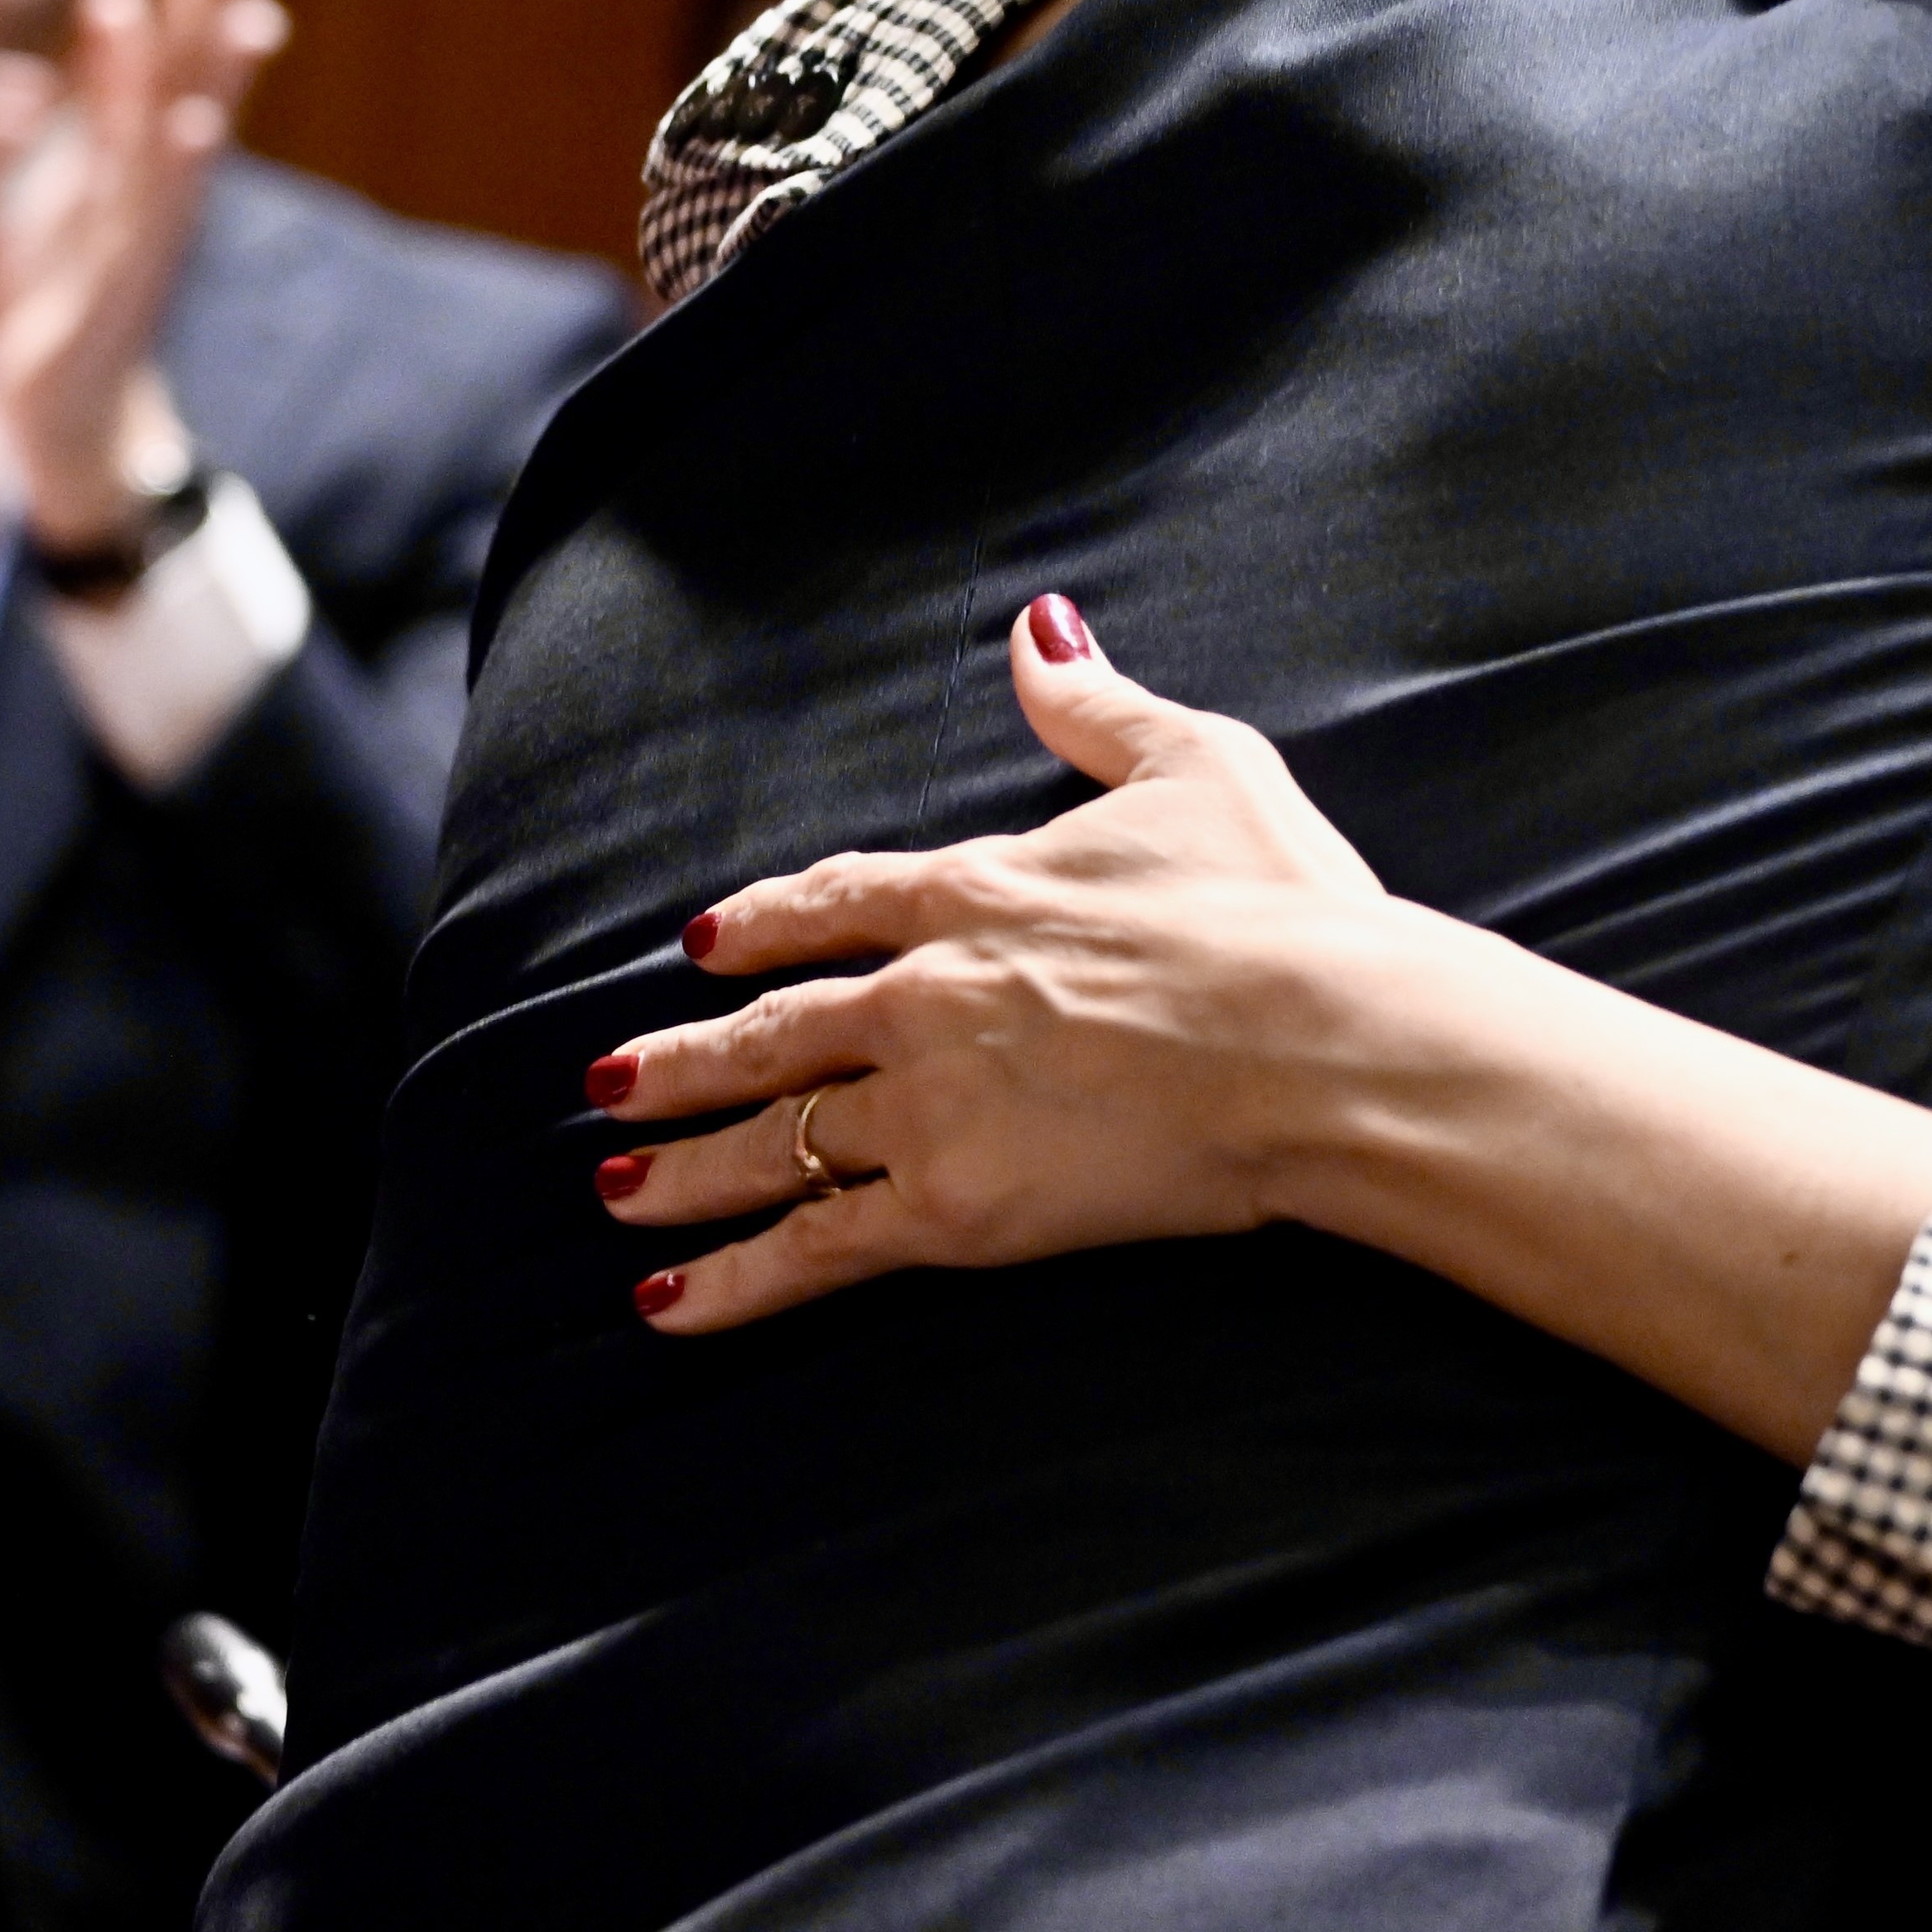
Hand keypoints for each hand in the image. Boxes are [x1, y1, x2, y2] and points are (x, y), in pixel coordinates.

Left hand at [0, 0, 287, 542]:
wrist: (51, 430)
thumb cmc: (53, 312)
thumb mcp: (67, 199)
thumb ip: (90, 117)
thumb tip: (97, 22)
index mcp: (124, 161)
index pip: (159, 51)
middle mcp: (148, 191)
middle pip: (186, 74)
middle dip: (208, 0)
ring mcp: (144, 240)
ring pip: (183, 138)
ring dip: (213, 75)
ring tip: (241, 9)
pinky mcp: (124, 294)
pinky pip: (156, 220)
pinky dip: (179, 168)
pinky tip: (197, 120)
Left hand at [596, 601, 1407, 1328]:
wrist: (1324, 1042)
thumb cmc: (1285, 910)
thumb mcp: (1202, 765)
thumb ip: (1099, 706)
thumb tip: (1037, 626)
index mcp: (983, 891)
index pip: (841, 902)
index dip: (768, 921)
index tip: (704, 939)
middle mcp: (928, 993)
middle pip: (775, 1027)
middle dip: (685, 1057)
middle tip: (607, 1080)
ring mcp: (930, 1102)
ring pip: (774, 1137)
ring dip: (684, 1166)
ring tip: (615, 1189)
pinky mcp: (954, 1206)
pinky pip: (816, 1245)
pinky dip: (735, 1279)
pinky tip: (668, 1305)